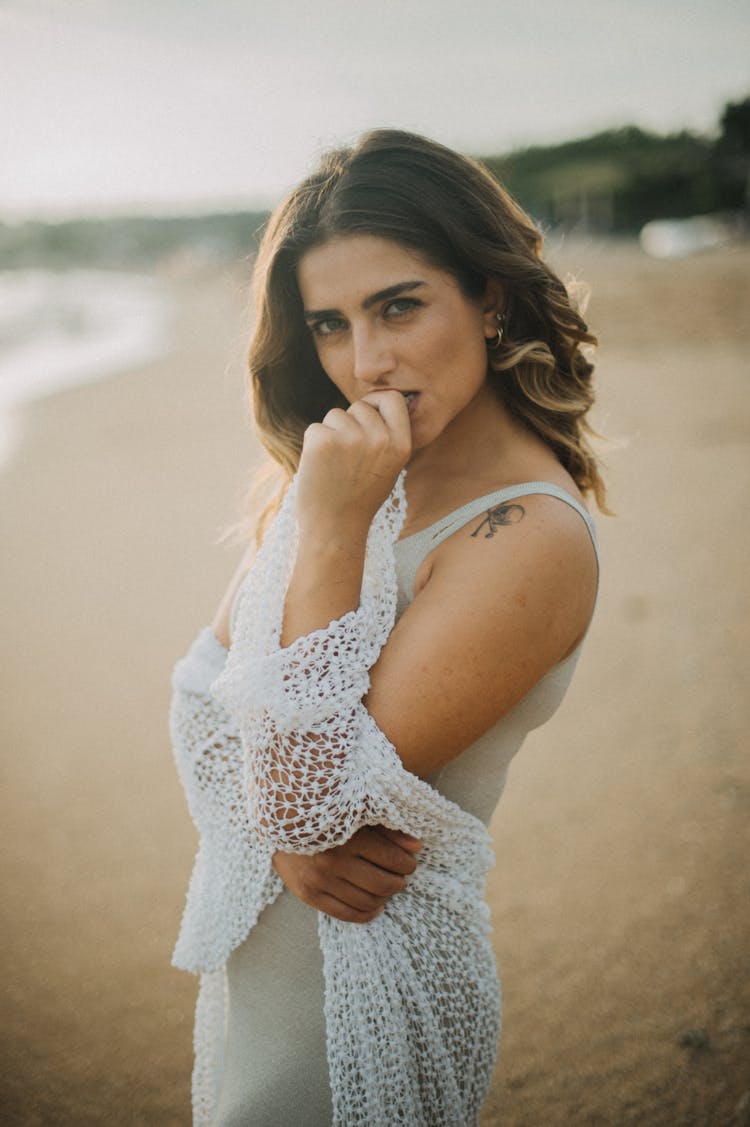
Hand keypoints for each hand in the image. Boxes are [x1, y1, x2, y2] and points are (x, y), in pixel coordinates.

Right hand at [272, 824, 421, 922]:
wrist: (277, 822)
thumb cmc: (323, 814)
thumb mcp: (355, 813)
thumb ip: (386, 828)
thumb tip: (416, 847)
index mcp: (348, 836)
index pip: (392, 860)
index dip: (407, 864)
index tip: (409, 862)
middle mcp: (334, 861)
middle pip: (383, 884)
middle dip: (398, 882)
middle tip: (400, 876)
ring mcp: (320, 880)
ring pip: (367, 901)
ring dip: (384, 897)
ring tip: (387, 888)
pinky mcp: (308, 894)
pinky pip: (345, 914)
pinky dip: (367, 913)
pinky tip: (375, 906)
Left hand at [296, 390, 411, 541]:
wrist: (335, 529)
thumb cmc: (359, 498)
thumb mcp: (388, 467)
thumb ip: (386, 436)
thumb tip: (373, 404)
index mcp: (401, 445)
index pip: (393, 399)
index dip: (377, 402)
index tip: (367, 414)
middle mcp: (380, 439)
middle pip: (360, 406)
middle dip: (350, 423)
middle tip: (347, 457)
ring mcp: (351, 438)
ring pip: (335, 415)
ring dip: (330, 434)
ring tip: (334, 466)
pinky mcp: (324, 440)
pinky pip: (315, 428)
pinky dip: (313, 445)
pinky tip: (320, 468)